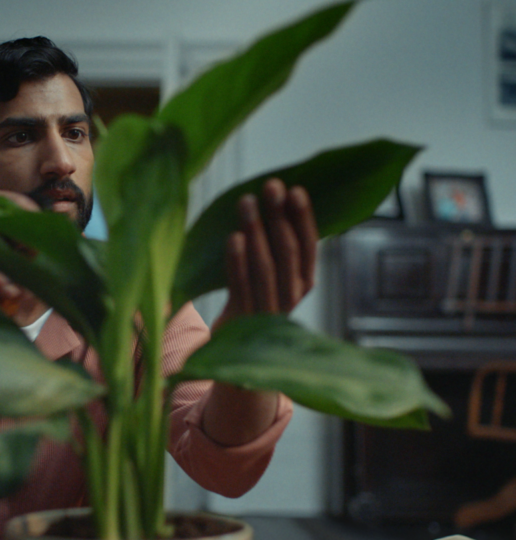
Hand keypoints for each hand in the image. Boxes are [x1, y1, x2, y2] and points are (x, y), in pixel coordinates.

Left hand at [216, 178, 316, 324]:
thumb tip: (272, 199)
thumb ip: (274, 245)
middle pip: (288, 253)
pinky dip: (238, 261)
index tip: (295, 190)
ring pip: (265, 267)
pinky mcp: (242, 322)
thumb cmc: (249, 299)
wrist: (231, 353)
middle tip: (271, 186)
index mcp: (302, 284)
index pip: (309, 248)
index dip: (304, 219)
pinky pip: (241, 286)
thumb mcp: (269, 274)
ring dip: (256, 230)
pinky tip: (234, 237)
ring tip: (247, 201)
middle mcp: (290, 298)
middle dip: (280, 216)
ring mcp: (267, 312)